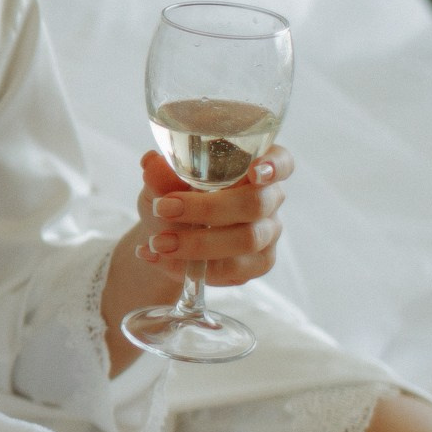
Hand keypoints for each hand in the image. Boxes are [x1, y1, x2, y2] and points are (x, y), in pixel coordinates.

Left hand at [133, 145, 291, 286]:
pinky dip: (190, 267)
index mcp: (255, 166)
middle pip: (255, 203)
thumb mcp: (161, 183)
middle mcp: (269, 198)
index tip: (255, 170)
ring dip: (199, 244)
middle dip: (207, 208)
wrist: (166, 235)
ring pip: (247, 240)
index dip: (274, 165)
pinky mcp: (258, 263)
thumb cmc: (172, 196)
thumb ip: (162, 175)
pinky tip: (157, 258)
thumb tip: (151, 163)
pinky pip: (233, 270)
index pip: (281, 161)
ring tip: (158, 242)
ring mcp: (267, 232)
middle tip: (165, 209)